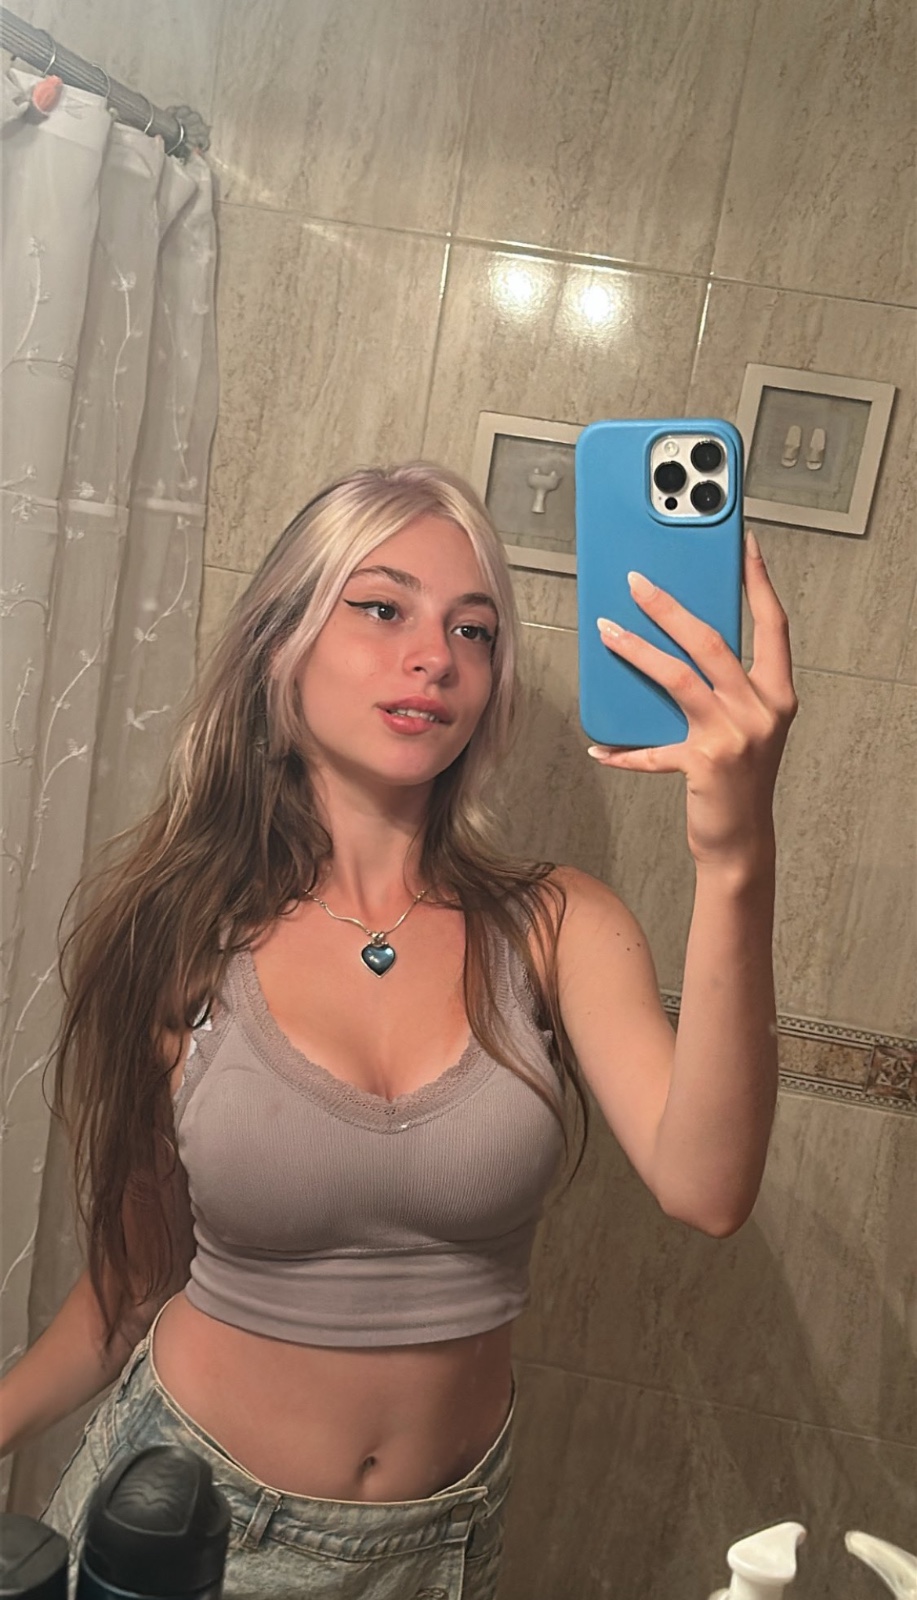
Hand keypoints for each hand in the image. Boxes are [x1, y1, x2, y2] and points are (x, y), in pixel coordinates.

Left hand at [586, 531, 797, 869]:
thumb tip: (681, 640)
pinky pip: (651, 749)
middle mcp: (761, 710)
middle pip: (711, 642)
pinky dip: (622, 749)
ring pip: (677, 678)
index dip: (759, 583)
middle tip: (636, 582)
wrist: (743, 842)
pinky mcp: (703, 764)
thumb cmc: (740, 778)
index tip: (744, 546)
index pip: (774, 625)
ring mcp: (733, 736)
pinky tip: (598, 747)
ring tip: (606, 631)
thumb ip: (727, 687)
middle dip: (669, 607)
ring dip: (635, 651)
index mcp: (778, 694)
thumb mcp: (747, 725)